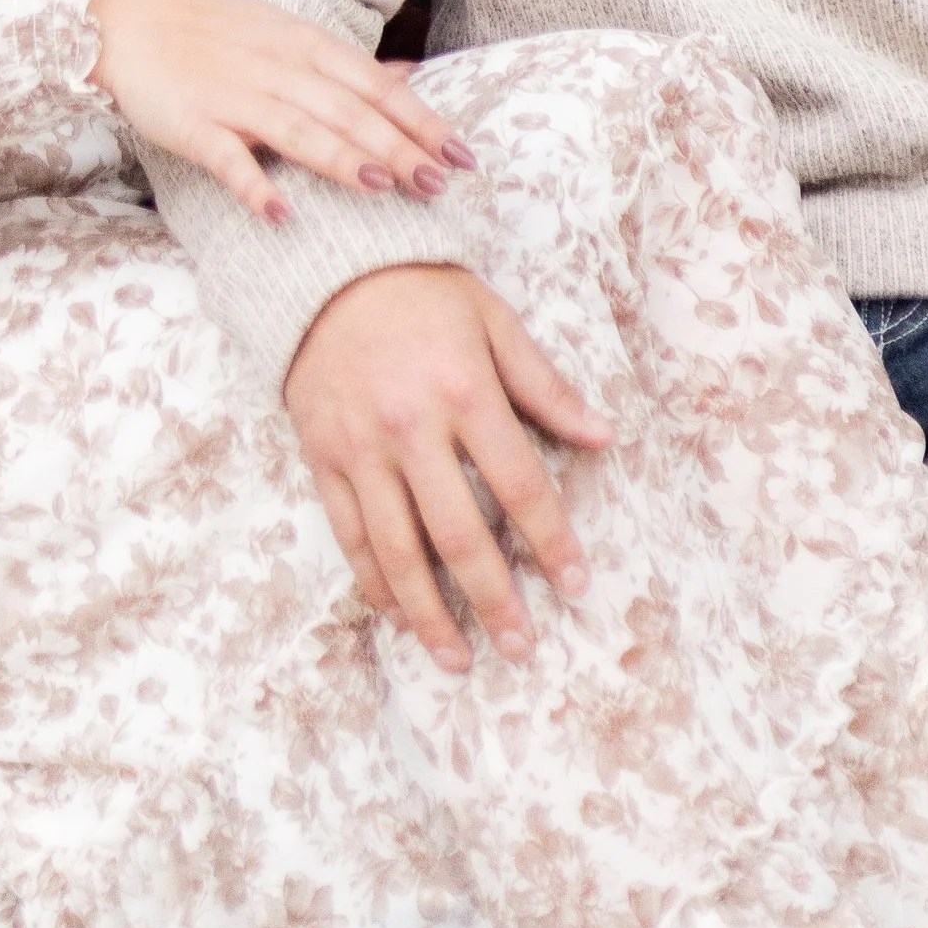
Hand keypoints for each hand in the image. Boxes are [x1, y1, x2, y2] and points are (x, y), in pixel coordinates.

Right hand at [92, 0, 470, 224]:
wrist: (124, 21)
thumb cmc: (211, 31)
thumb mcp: (284, 32)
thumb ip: (344, 63)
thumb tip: (407, 77)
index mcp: (304, 44)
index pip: (376, 86)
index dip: (421, 120)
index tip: (461, 155)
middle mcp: (277, 68)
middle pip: (348, 111)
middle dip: (397, 147)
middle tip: (439, 184)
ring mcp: (234, 96)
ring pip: (298, 129)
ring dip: (341, 158)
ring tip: (381, 188)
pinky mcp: (193, 124)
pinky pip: (228, 158)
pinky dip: (255, 185)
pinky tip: (281, 214)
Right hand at [285, 263, 612, 671]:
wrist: (326, 268)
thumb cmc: (421, 292)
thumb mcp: (493, 320)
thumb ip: (544, 385)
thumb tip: (603, 437)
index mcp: (464, 391)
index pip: (518, 483)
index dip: (551, 540)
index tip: (577, 585)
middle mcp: (411, 428)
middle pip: (458, 534)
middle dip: (493, 599)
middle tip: (520, 647)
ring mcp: (362, 449)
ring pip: (397, 551)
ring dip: (430, 613)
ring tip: (458, 659)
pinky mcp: (324, 458)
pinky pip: (350, 535)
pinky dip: (375, 583)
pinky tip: (399, 616)